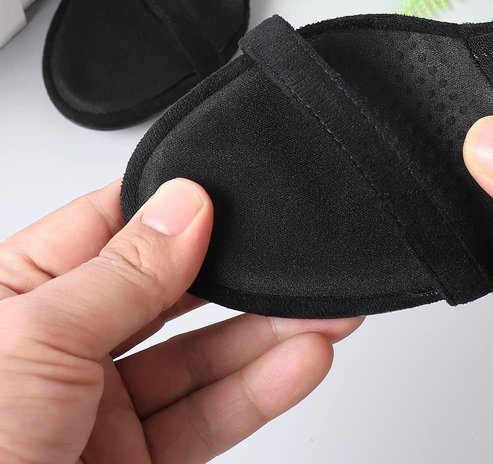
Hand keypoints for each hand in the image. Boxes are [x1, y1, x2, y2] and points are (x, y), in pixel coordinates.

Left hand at [0, 179, 359, 463]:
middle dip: (236, 275)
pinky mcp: (134, 462)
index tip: (233, 195)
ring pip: (201, 356)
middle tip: (292, 258)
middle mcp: (59, 349)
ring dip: (266, 334)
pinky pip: (209, 417)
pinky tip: (299, 361)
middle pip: (168, 292)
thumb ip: (121, 271)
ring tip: (323, 311)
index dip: (174, 208)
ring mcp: (99, 409)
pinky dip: (261, 389)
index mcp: (15, 298)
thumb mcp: (35, 342)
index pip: (110, 226)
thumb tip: (185, 204)